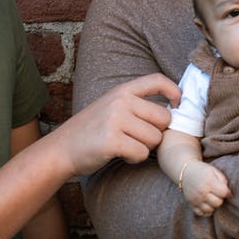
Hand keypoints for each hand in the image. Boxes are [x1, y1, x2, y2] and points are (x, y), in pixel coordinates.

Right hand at [49, 73, 179, 175]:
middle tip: (136, 138)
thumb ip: (137, 105)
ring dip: (144, 147)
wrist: (61, 149)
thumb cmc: (92, 130)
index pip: (157, 80)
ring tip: (124, 145)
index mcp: (123, 90)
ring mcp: (115, 120)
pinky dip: (134, 158)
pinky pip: (141, 153)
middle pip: (164, 118)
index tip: (177, 105)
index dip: (174, 91)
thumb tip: (173, 112)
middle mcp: (120, 101)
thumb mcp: (112, 106)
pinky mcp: (112, 140)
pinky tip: (119, 154)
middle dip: (156, 133)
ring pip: (155, 138)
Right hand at [181, 162, 230, 216]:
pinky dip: (206, 211)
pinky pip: (201, 213)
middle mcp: (202, 192)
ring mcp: (195, 199)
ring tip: (212, 199)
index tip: (225, 190)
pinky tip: (207, 204)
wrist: (185, 172)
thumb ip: (223, 181)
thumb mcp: (214, 171)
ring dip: (213, 206)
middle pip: (218, 203)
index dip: (227, 192)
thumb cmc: (203, 171)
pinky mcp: (191, 204)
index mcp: (209, 182)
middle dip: (220, 199)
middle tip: (218, 194)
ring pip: (210, 210)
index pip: (224, 193)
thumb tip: (228, 193)